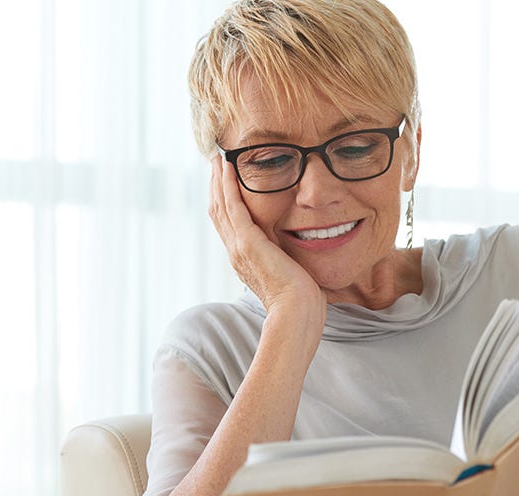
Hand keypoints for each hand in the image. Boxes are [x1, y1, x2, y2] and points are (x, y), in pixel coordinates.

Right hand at [209, 155, 324, 325]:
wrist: (297, 314)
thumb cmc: (302, 302)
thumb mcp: (293, 274)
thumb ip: (290, 260)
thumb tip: (301, 255)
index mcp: (245, 260)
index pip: (229, 224)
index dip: (224, 201)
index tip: (226, 181)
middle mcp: (236, 253)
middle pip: (218, 212)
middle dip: (216, 186)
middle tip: (216, 162)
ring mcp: (239, 248)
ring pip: (220, 206)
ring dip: (218, 180)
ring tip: (218, 159)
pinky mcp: (247, 243)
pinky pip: (232, 208)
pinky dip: (227, 186)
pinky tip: (227, 168)